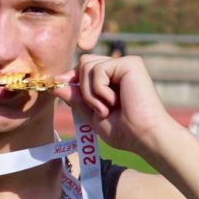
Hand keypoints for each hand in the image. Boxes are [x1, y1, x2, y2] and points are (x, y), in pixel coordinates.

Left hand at [61, 52, 175, 157]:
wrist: (143, 136)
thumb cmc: (122, 130)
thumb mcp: (91, 113)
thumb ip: (76, 98)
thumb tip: (55, 83)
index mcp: (113, 79)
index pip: (84, 68)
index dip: (71, 78)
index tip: (58, 87)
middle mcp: (120, 68)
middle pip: (83, 63)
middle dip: (81, 88)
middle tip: (97, 109)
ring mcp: (126, 64)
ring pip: (87, 65)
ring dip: (89, 93)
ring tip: (105, 108)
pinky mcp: (131, 63)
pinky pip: (98, 70)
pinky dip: (98, 90)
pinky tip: (113, 102)